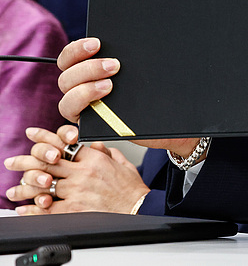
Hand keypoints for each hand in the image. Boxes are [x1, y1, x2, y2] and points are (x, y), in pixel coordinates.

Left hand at [4, 125, 148, 214]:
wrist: (139, 210)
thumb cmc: (132, 189)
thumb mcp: (123, 164)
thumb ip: (107, 153)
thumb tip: (94, 145)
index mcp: (94, 159)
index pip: (64, 145)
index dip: (45, 138)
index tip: (32, 133)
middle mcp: (83, 173)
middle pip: (47, 163)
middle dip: (26, 161)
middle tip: (12, 162)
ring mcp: (77, 191)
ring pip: (43, 185)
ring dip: (25, 188)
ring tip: (13, 190)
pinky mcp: (75, 209)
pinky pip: (48, 208)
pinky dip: (34, 208)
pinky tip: (24, 208)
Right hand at [54, 38, 196, 156]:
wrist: (169, 118)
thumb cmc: (156, 90)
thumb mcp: (145, 69)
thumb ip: (133, 57)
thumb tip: (136, 35)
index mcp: (88, 70)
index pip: (68, 58)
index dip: (77, 50)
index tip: (97, 43)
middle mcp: (80, 89)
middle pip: (65, 78)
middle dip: (88, 68)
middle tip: (114, 65)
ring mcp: (84, 109)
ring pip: (66, 102)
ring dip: (85, 91)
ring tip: (110, 86)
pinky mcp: (91, 126)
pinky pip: (76, 123)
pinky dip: (81, 117)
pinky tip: (102, 108)